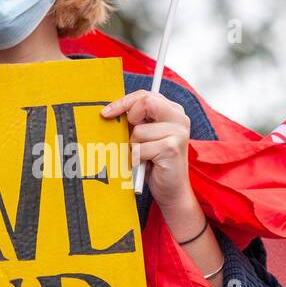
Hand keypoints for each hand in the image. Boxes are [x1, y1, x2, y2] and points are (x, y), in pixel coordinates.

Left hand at [100, 89, 192, 208]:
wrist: (172, 191)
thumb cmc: (155, 163)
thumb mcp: (145, 136)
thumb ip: (136, 121)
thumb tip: (110, 110)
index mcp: (173, 111)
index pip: (145, 95)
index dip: (123, 102)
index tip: (106, 113)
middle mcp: (179, 118)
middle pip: (145, 102)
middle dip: (130, 119)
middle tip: (131, 137)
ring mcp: (178, 132)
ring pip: (138, 131)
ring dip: (134, 147)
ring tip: (145, 156)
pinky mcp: (171, 148)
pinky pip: (140, 149)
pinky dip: (137, 159)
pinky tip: (148, 165)